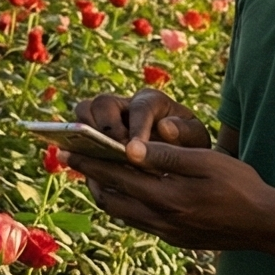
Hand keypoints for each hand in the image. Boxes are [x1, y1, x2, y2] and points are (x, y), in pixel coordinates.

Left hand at [72, 140, 274, 251]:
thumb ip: (166, 156)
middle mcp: (161, 220)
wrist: (265, 224)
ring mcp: (167, 233)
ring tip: (93, 173)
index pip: (116, 177)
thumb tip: (128, 147)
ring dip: (104, 192)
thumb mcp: (206, 162)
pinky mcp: (174, 239)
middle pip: (110, 198)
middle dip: (89, 177)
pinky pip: (137, 221)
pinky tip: (125, 190)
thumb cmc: (240, 185)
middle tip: (72, 158)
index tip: (66, 147)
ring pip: (121, 212)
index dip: (88, 161)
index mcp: (167, 197)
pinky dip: (123, 204)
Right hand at [77, 88, 211, 151]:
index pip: (140, 108)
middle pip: (101, 103)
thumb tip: (166, 128)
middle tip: (114, 153)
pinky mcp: (94, 137)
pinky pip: (77, 137)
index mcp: (151, 101)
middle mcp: (124, 105)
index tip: (135, 149)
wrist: (181, 159)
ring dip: (86, 135)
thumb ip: (185, 132)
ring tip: (97, 160)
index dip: (136, 127)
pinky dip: (82, 152)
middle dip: (105, 128)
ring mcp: (106, 120)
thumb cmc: (189, 146)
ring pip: (82, 114)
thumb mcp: (196, 139)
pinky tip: (93, 173)